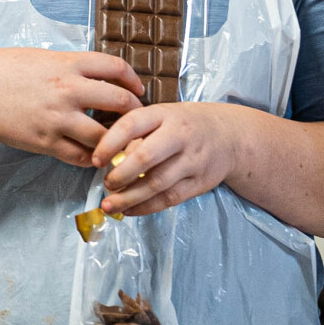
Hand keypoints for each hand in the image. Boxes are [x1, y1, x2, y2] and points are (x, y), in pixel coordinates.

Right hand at [0, 48, 142, 166]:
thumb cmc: (5, 70)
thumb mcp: (43, 58)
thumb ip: (72, 67)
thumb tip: (98, 77)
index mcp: (68, 63)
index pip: (117, 68)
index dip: (134, 81)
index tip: (138, 91)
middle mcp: (69, 89)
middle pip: (120, 103)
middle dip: (135, 115)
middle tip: (137, 122)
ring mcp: (58, 117)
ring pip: (105, 136)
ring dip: (116, 142)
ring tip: (119, 145)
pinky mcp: (46, 141)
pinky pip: (81, 156)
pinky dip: (92, 158)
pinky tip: (93, 156)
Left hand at [93, 102, 246, 215]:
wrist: (229, 136)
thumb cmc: (184, 125)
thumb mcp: (161, 116)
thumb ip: (137, 133)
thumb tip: (109, 159)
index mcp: (164, 114)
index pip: (131, 125)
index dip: (109, 143)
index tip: (95, 160)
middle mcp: (179, 135)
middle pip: (145, 157)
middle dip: (120, 175)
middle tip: (105, 183)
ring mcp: (192, 160)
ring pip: (157, 183)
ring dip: (130, 197)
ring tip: (109, 205)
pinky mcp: (200, 182)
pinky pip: (169, 198)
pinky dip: (146, 207)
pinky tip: (129, 210)